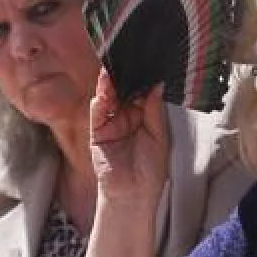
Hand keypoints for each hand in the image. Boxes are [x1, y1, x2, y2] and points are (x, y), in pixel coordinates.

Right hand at [90, 70, 169, 214]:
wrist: (134, 194)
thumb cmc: (150, 170)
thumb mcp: (159, 136)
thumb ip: (154, 111)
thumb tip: (157, 85)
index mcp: (143, 117)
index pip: (141, 92)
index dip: (143, 79)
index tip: (148, 65)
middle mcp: (126, 117)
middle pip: (123, 91)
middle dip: (125, 77)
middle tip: (128, 61)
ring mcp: (111, 124)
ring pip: (108, 98)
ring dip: (110, 85)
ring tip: (114, 71)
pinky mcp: (97, 133)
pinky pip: (97, 114)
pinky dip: (99, 102)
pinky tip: (104, 92)